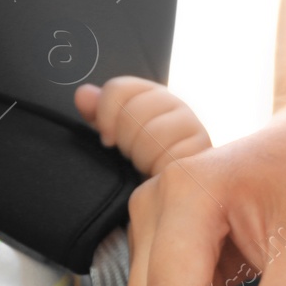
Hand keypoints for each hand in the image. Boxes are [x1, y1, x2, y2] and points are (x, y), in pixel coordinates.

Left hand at [74, 77, 211, 176]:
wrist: (174, 196)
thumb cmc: (146, 165)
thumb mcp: (118, 137)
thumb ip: (101, 114)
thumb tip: (83, 95)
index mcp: (153, 97)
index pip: (120, 89)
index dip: (106, 113)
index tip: (107, 137)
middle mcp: (176, 106)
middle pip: (134, 111)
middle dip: (126, 140)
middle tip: (131, 155)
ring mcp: (192, 127)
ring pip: (152, 133)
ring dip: (142, 157)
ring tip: (147, 166)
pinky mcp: (202, 151)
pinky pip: (170, 156)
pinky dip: (159, 169)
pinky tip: (160, 174)